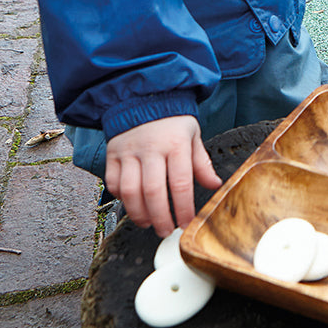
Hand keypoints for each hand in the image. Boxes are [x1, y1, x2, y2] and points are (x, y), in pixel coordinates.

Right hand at [104, 116, 222, 236]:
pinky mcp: (113, 154)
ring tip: (148, 223)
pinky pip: (113, 183)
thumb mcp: (193, 136)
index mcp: (176, 144)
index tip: (185, 223)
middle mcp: (151, 148)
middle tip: (166, 230)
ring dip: (138, 214)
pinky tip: (132, 204)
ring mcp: (129, 151)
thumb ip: (202, 163)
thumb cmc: (173, 120)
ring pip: (130, 191)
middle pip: (153, 192)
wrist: (146, 97)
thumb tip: (215, 185)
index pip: (180, 183)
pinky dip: (121, 199)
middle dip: (160, 217)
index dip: (183, 208)